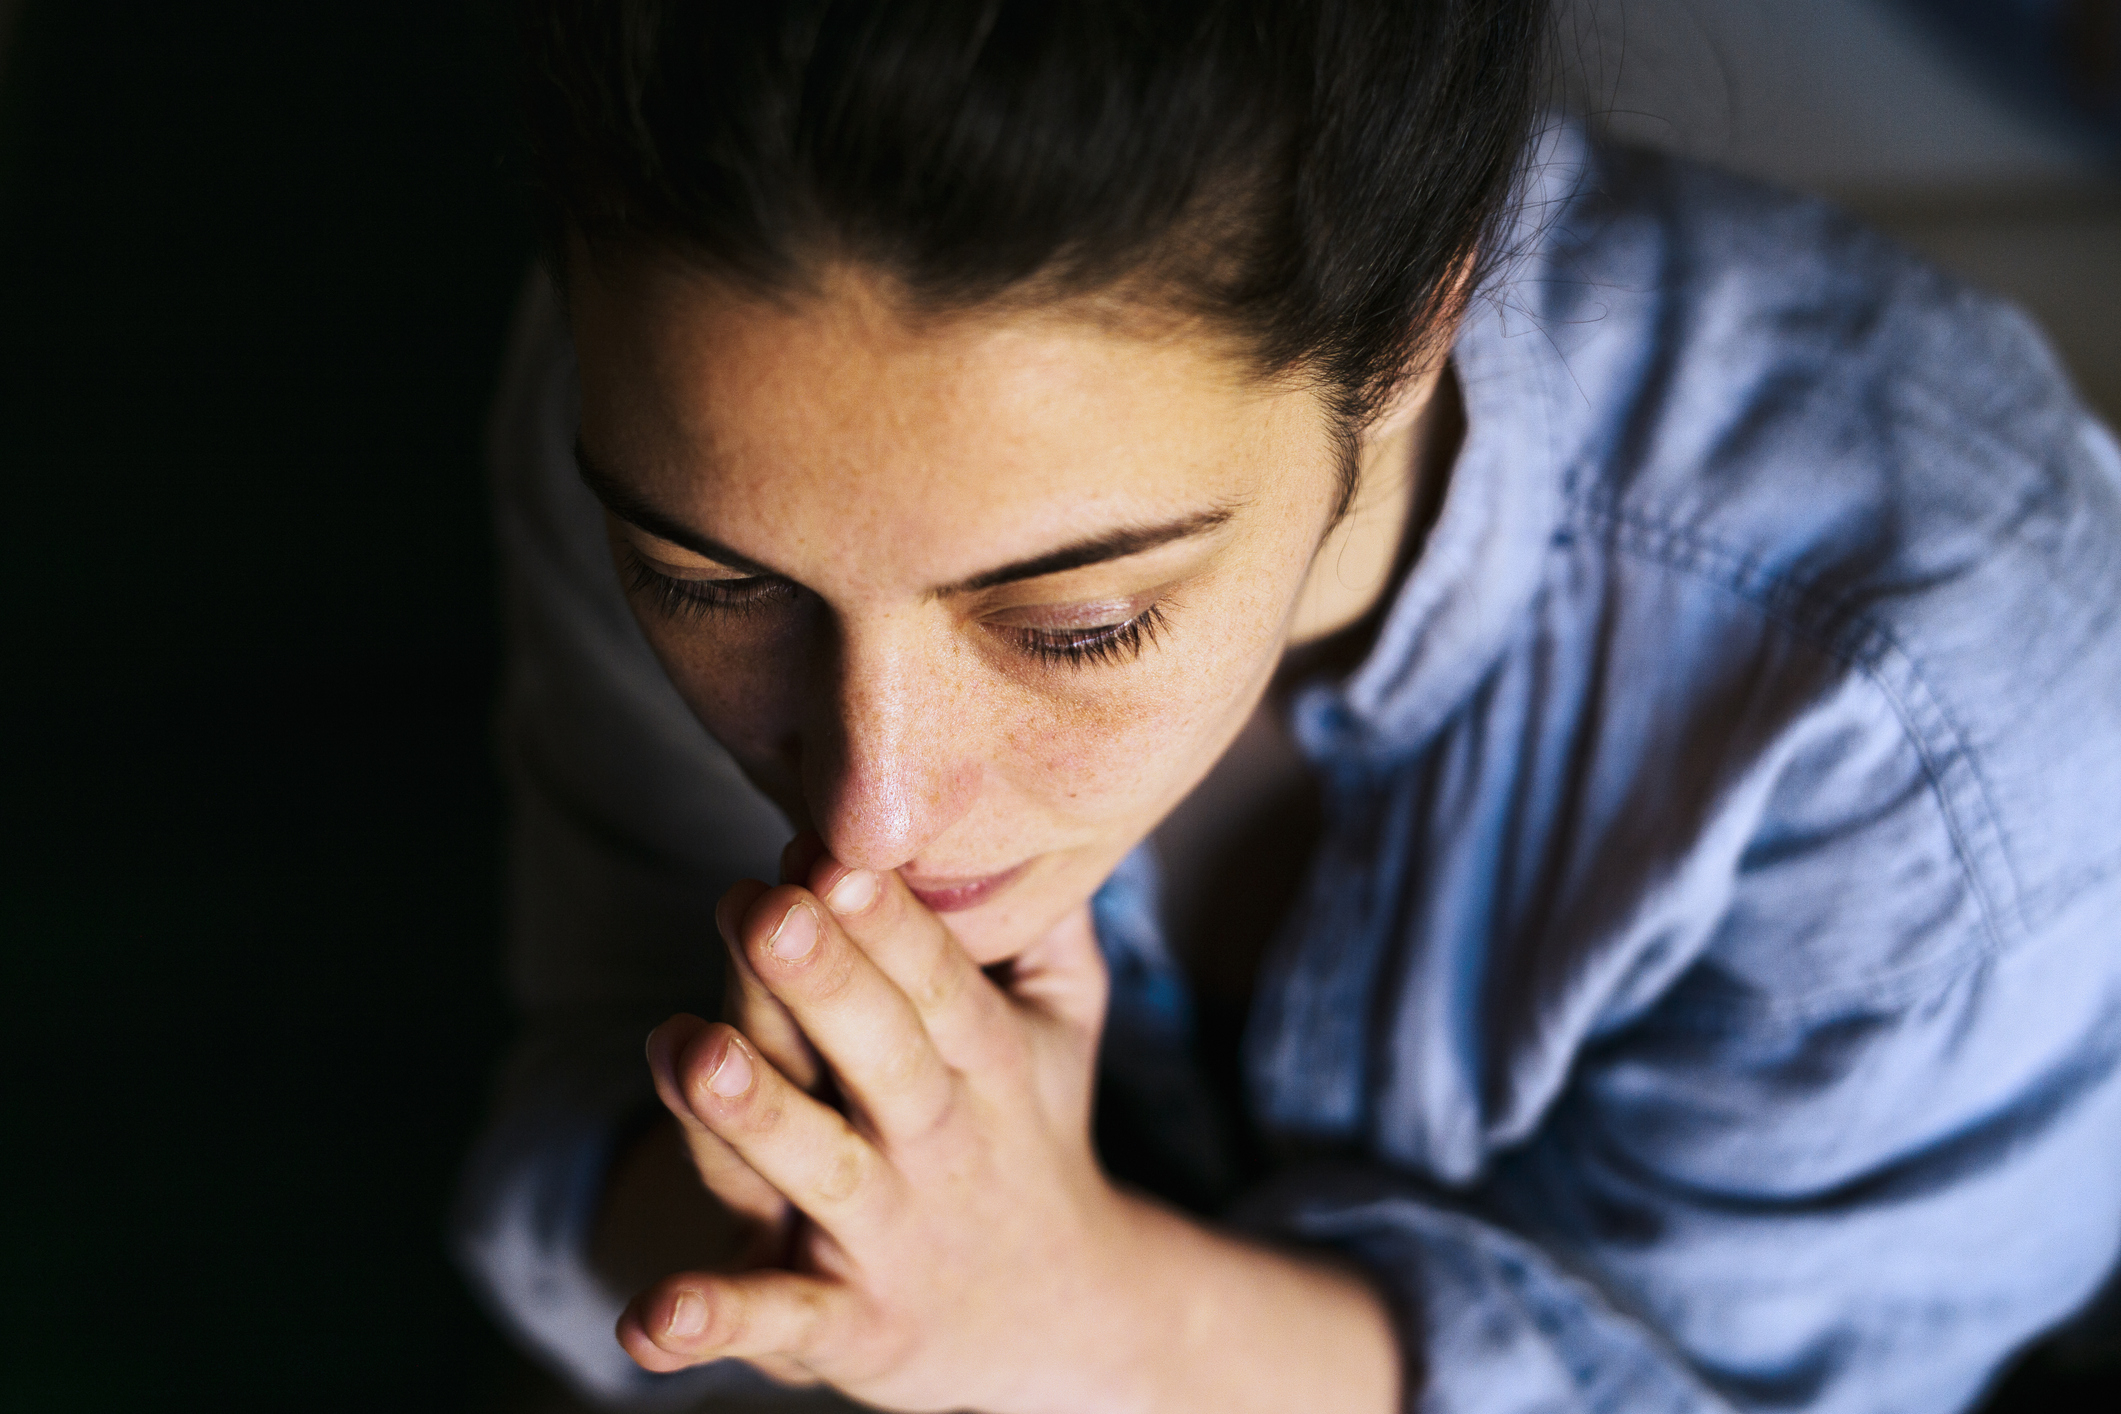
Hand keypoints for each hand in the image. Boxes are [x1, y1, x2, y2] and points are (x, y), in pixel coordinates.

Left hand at [619, 841, 1400, 1413]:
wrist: (1062, 1326)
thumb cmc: (1029, 1133)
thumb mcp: (1064, 1027)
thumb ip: (1047, 922)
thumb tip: (1035, 799)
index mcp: (992, 1068)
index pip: (940, 986)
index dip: (888, 920)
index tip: (831, 849)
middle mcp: (942, 1149)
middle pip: (884, 1062)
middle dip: (825, 984)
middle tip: (762, 907)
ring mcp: (889, 1241)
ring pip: (817, 1173)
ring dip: (755, 1120)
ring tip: (687, 1049)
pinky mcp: (844, 1329)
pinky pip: (777, 1323)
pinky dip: (715, 1323)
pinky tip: (647, 1321)